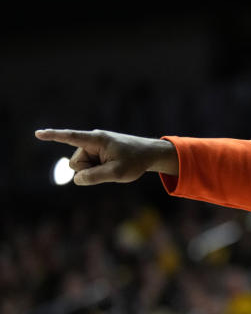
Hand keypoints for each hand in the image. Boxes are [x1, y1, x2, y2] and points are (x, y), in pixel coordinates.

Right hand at [34, 128, 177, 184]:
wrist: (148, 154)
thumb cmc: (135, 161)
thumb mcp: (117, 173)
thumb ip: (95, 177)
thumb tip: (76, 179)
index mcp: (96, 140)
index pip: (71, 137)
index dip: (53, 136)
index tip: (38, 134)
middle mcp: (92, 140)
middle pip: (76, 163)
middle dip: (88, 170)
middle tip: (110, 168)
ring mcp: (93, 146)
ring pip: (81, 166)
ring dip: (94, 171)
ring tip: (112, 166)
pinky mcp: (96, 152)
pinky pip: (89, 166)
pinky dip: (98, 170)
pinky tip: (109, 166)